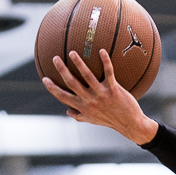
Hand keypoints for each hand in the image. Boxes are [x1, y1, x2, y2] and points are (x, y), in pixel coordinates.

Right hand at [42, 49, 157, 144]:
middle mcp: (90, 100)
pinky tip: (102, 51)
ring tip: (73, 52)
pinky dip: (105, 61)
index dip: (53, 88)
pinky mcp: (114, 89)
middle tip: (56, 58)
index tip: (44, 79)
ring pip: (87, 76)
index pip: (63, 97)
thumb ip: (80, 116)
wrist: (131, 124)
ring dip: (79, 63)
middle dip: (62, 70)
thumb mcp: (93, 120)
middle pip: (72, 83)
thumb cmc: (111, 121)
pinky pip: (109, 73)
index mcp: (83, 107)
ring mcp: (102, 94)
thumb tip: (67, 111)